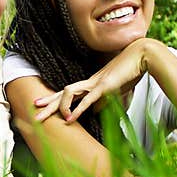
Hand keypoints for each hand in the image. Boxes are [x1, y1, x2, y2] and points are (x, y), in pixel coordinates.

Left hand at [33, 39, 149, 122]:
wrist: (142, 56)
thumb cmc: (132, 71)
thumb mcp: (116, 91)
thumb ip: (104, 101)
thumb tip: (94, 112)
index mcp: (91, 83)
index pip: (67, 93)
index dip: (53, 99)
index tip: (41, 105)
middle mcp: (89, 82)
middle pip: (62, 93)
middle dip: (48, 104)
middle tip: (34, 114)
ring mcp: (95, 83)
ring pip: (69, 93)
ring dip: (61, 107)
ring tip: (58, 121)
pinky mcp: (104, 86)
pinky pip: (87, 99)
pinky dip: (78, 110)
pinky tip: (70, 119)